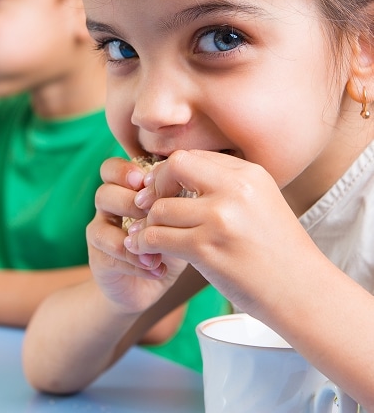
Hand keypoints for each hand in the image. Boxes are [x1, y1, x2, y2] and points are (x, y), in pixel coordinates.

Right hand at [87, 157, 187, 314]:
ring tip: (157, 248)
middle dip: (130, 202)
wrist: (150, 285)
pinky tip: (158, 268)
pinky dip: (136, 262)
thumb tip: (192, 186)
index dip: (124, 172)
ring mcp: (101, 232)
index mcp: (124, 190)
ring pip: (100, 225)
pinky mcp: (99, 259)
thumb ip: (177, 201)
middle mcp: (108, 208)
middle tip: (153, 215)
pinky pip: (110, 254)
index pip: (112, 169)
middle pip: (104, 192)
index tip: (145, 182)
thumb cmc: (169, 243)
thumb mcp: (176, 219)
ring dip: (132, 233)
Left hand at [126, 149, 321, 315]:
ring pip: (160, 207)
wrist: (303, 293)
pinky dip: (146, 244)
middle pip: (174, 166)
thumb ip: (225, 186)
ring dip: (149, 223)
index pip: (193, 156)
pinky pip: (158, 237)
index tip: (163, 190)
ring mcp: (220, 218)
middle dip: (156, 185)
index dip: (170, 172)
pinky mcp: (206, 249)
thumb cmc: (278, 251)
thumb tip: (177, 173)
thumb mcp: (260, 202)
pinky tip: (146, 251)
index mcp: (249, 174)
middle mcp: (235, 189)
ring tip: (148, 235)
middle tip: (149, 205)